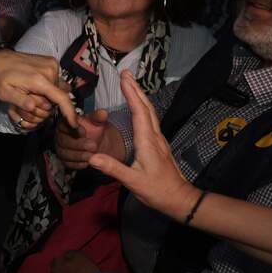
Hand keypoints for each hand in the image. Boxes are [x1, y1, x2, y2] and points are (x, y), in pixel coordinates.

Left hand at [0, 50, 77, 129]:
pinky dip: (48, 88)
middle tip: (29, 103)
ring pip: (57, 90)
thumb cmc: (0, 78)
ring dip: (47, 96)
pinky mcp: (51, 62)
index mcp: (39, 79)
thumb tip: (33, 107)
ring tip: (30, 94)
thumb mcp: (4, 93)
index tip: (74, 125)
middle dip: (47, 105)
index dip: (70, 113)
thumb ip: (20, 101)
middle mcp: (49, 70)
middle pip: (58, 97)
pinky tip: (36, 88)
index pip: (61, 98)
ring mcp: (51, 64)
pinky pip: (55, 81)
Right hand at [56, 108, 122, 169]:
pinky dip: (78, 164)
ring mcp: (61, 148)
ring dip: (79, 155)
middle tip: (93, 145)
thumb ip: (98, 117)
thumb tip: (103, 112)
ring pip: (65, 154)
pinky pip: (68, 164)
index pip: (64, 126)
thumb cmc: (93, 129)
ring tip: (92, 155)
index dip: (73, 129)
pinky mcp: (65, 160)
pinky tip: (87, 161)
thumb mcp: (97, 121)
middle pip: (63, 141)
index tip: (84, 131)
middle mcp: (59, 136)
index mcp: (65, 123)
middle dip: (78, 144)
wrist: (96, 142)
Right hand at [88, 71, 196, 216]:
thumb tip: (92, 157)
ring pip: (150, 112)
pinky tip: (139, 108)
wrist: (179, 199)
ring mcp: (158, 140)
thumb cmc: (157, 190)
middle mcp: (154, 137)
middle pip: (146, 107)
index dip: (131, 94)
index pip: (139, 112)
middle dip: (136, 89)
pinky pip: (150, 120)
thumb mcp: (133, 181)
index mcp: (147, 142)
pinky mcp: (159, 145)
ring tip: (131, 84)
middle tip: (126, 73)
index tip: (124, 78)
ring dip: (140, 96)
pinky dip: (143, 108)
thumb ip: (113, 168)